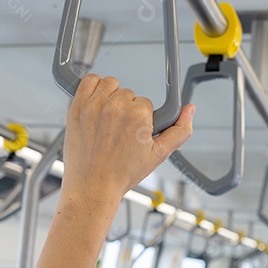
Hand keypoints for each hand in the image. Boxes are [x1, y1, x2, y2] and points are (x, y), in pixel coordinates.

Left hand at [63, 74, 194, 200]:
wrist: (93, 186)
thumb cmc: (122, 174)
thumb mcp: (158, 155)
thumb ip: (179, 131)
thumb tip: (190, 110)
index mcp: (139, 116)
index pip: (144, 103)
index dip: (141, 118)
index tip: (133, 132)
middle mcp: (117, 107)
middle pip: (128, 93)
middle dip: (126, 109)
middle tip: (119, 131)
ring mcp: (95, 105)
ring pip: (110, 85)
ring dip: (111, 96)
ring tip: (107, 119)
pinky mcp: (78, 107)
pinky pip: (88, 81)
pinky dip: (93, 87)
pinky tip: (96, 103)